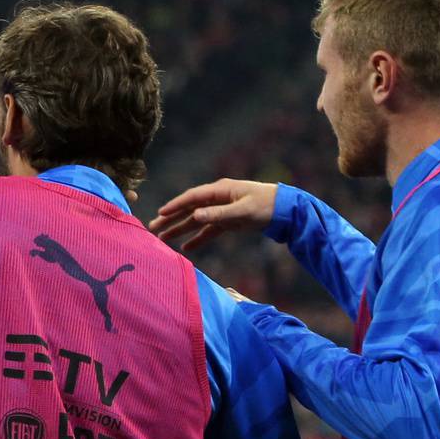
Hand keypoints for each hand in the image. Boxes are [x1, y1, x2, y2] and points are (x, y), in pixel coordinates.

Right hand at [148, 178, 277, 254]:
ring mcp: (223, 210)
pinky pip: (209, 230)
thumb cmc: (267, 206)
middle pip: (190, 209)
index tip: (160, 214)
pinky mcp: (229, 221)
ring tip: (163, 238)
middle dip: (171, 218)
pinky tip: (186, 247)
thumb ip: (218, 214)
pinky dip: (198, 239)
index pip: (192, 198)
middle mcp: (218, 198)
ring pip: (197, 220)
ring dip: (180, 229)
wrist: (286, 210)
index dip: (175, 205)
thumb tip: (195, 215)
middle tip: (153, 228)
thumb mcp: (243, 210)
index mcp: (221, 190)